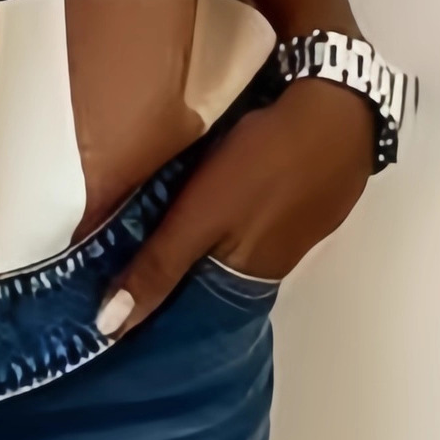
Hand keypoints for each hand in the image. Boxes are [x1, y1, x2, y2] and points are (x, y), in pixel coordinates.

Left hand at [93, 77, 373, 339]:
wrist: (334, 113)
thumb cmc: (262, 166)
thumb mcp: (200, 217)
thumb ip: (160, 265)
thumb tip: (110, 326)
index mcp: (247, 277)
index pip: (191, 309)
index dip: (151, 306)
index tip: (105, 305)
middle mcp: (270, 263)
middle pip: (209, 278)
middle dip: (167, 273)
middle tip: (111, 261)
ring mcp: (290, 228)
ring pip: (229, 246)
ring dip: (194, 241)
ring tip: (142, 227)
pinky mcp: (296, 196)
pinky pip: (248, 217)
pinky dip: (220, 214)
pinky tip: (198, 195)